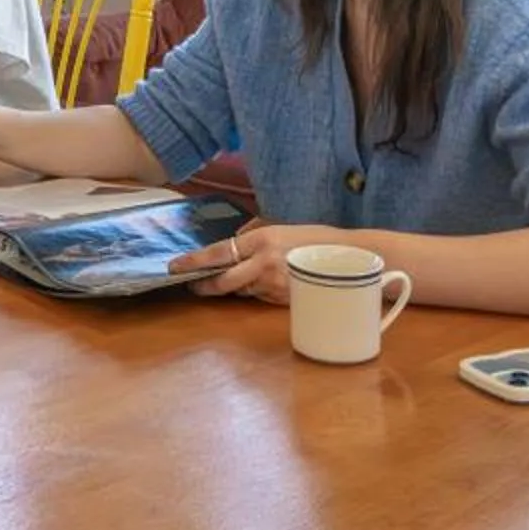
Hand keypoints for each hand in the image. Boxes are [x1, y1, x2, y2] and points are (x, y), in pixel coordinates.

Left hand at [172, 222, 355, 303]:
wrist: (352, 261)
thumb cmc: (318, 239)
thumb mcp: (283, 229)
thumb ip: (256, 236)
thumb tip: (235, 241)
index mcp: (262, 240)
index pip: (218, 253)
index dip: (194, 261)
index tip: (175, 266)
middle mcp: (264, 264)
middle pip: (223, 280)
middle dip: (204, 285)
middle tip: (192, 286)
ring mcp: (275, 286)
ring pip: (242, 290)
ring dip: (234, 287)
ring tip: (237, 278)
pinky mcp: (284, 301)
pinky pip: (260, 298)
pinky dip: (255, 293)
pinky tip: (264, 285)